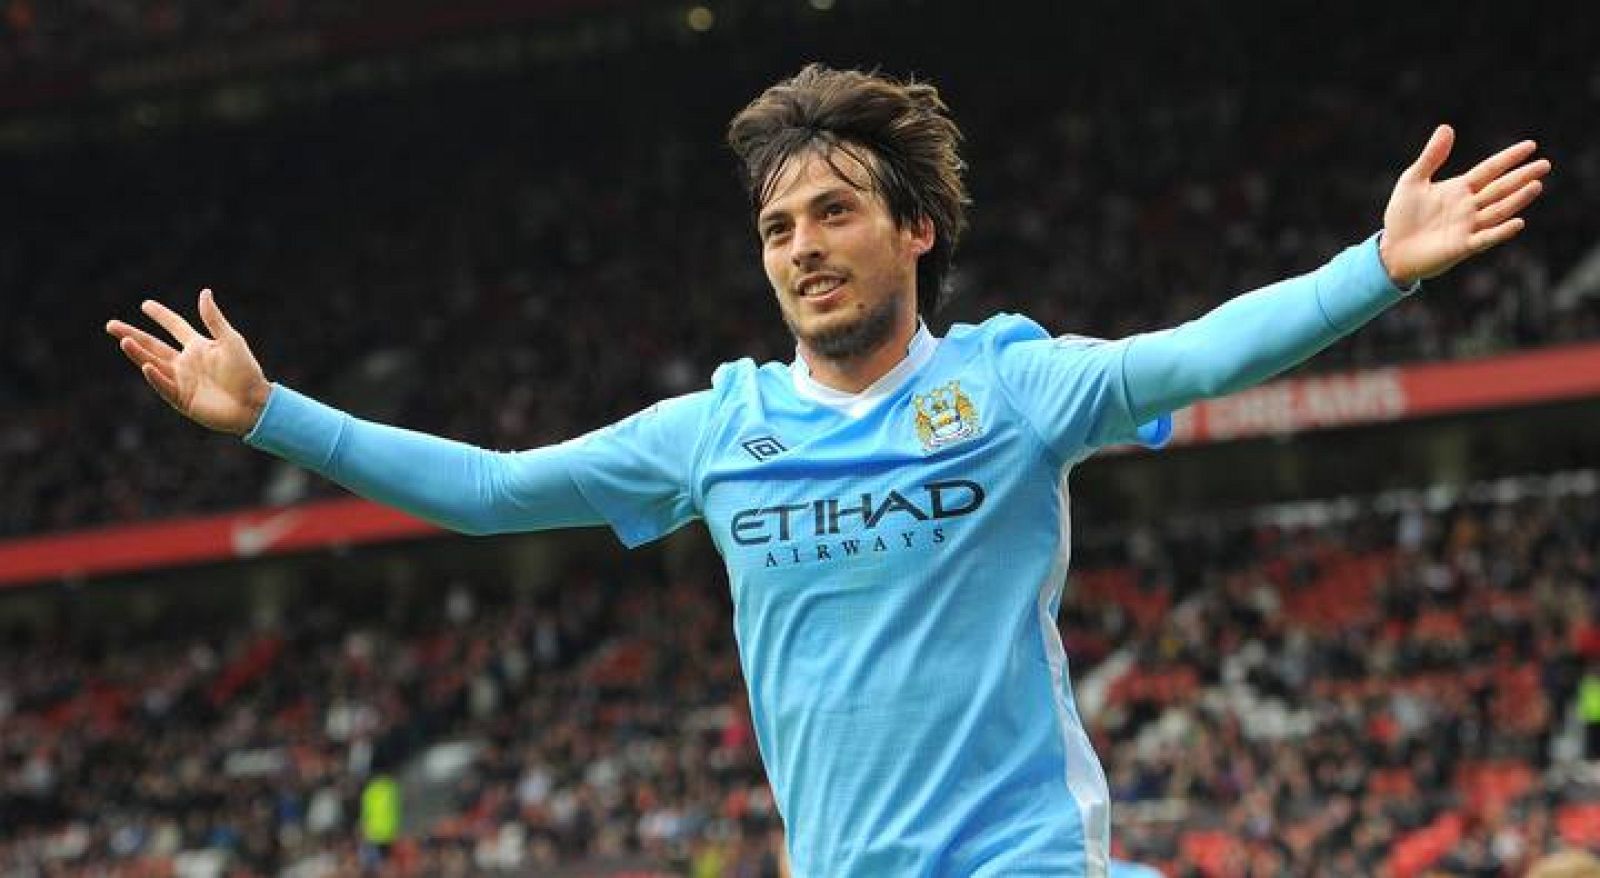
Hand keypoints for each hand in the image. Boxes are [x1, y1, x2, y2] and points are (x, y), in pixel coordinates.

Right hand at [106, 289, 271, 435]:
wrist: (254, 404)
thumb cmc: (246, 372)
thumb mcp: (230, 341)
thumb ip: (214, 319)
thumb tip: (204, 292)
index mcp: (198, 347)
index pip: (175, 327)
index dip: (161, 316)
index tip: (145, 304)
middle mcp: (186, 362)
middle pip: (153, 345)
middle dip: (132, 334)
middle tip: (110, 324)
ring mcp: (182, 381)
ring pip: (154, 364)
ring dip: (139, 353)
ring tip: (124, 340)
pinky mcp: (183, 399)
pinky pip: (165, 386)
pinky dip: (156, 377)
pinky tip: (147, 366)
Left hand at [1379, 125, 1550, 285]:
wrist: (1391, 249)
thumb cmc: (1402, 215)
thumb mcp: (1413, 180)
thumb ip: (1431, 157)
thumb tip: (1446, 127)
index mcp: (1460, 188)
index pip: (1490, 170)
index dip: (1509, 158)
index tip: (1531, 145)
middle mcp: (1469, 206)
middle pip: (1501, 188)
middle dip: (1522, 176)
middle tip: (1545, 165)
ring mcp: (1468, 226)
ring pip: (1498, 210)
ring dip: (1517, 199)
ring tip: (1536, 185)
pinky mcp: (1462, 247)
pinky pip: (1486, 238)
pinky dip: (1501, 231)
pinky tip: (1518, 222)